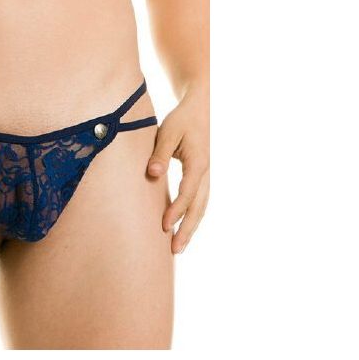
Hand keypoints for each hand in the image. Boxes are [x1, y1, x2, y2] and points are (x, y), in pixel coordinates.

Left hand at [147, 85, 209, 253]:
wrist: (199, 109)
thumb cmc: (182, 120)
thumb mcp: (168, 131)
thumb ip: (159, 153)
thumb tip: (152, 174)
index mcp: (199, 163)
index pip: (188, 192)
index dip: (177, 210)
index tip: (164, 225)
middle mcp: (206, 173)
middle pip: (199, 207)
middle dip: (187, 229)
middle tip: (174, 249)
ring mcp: (207, 177)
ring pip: (202, 208)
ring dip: (191, 228)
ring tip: (178, 248)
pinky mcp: (202, 178)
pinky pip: (199, 203)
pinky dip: (192, 218)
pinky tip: (181, 230)